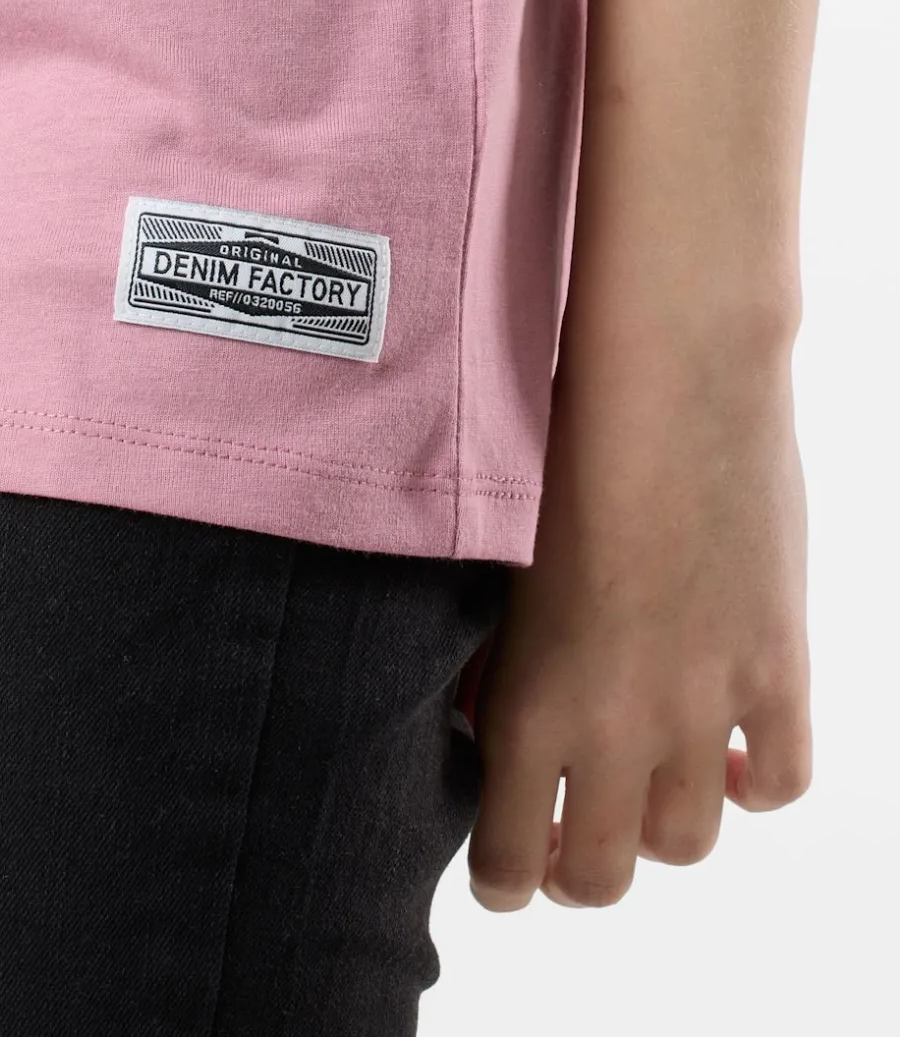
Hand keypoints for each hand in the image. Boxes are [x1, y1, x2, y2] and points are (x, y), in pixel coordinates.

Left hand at [466, 330, 811, 909]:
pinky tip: (730, 748)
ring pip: (687, 843)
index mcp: (529, 705)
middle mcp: (615, 727)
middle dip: (577, 871)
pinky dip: (753, 781)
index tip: (505, 864)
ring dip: (661, 825)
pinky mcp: (777, 668)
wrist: (667, 384)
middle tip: (570, 833)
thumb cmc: (562, 456)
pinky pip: (779, 781)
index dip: (503, 880)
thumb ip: (497, 667)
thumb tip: (485, 722)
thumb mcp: (500, 575)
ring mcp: (704, 705)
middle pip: (600, 877)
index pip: (507, 867)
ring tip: (649, 780)